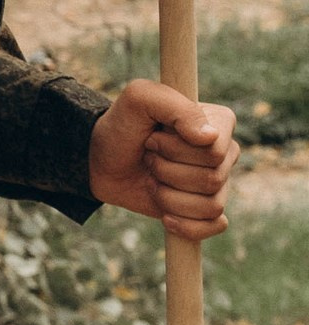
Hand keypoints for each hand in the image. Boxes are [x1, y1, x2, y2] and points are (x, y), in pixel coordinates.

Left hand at [87, 77, 236, 238]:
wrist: (101, 160)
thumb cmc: (122, 125)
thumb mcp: (140, 99)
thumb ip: (177, 108)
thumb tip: (211, 138)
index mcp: (218, 121)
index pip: (215, 150)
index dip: (178, 150)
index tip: (153, 137)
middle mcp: (223, 152)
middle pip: (212, 178)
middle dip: (168, 172)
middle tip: (148, 157)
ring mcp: (217, 182)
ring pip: (211, 204)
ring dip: (170, 197)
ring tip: (152, 180)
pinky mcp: (205, 209)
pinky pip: (214, 225)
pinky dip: (186, 225)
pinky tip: (165, 215)